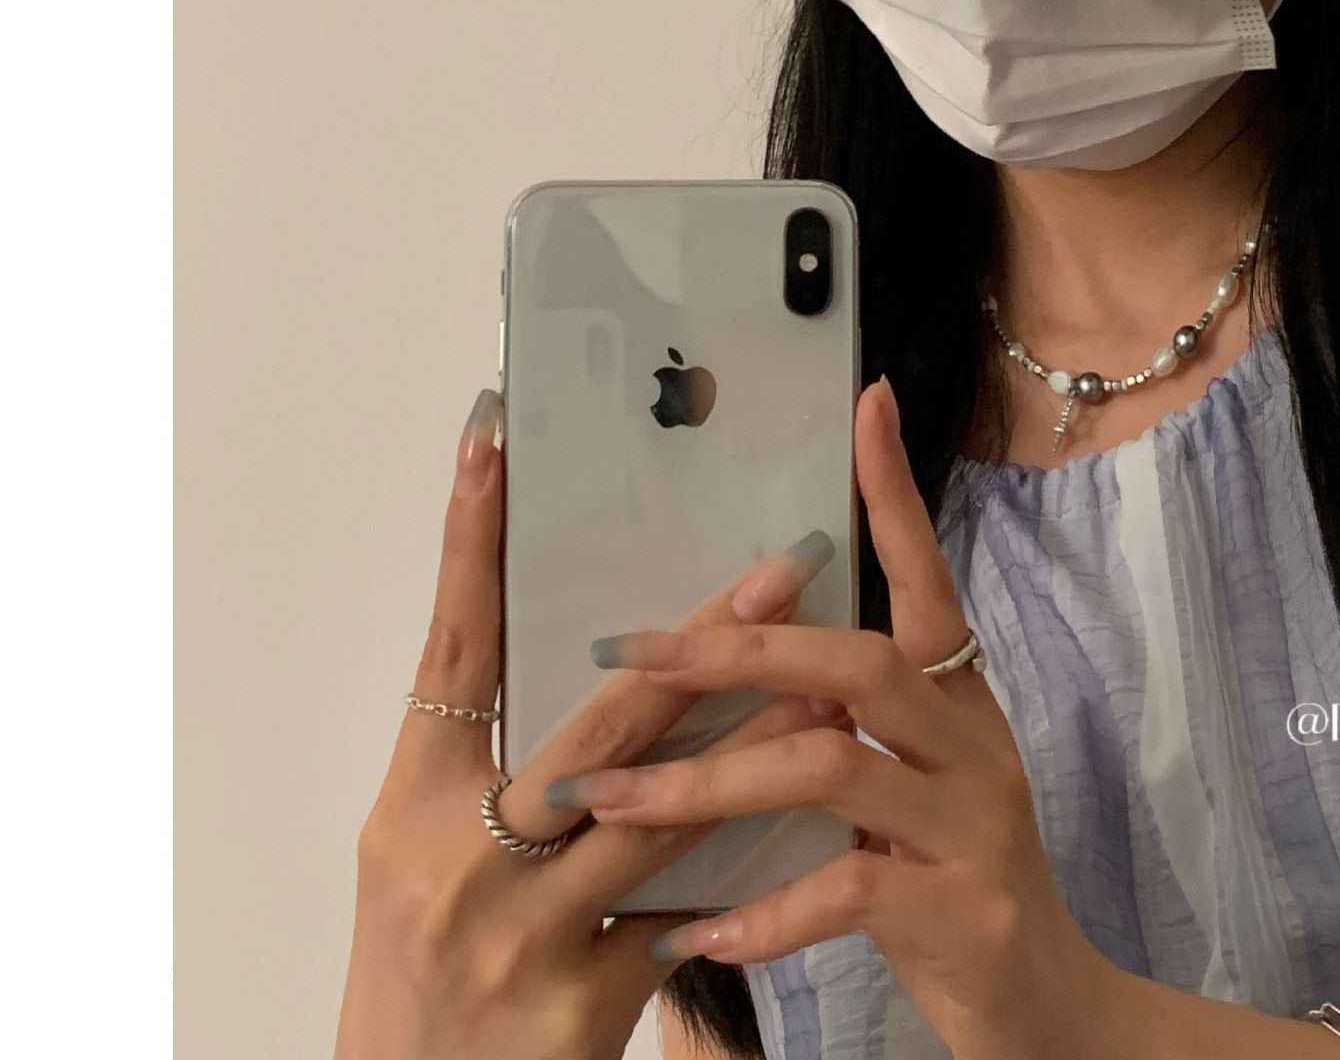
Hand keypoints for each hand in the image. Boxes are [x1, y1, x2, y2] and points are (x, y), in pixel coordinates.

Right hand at [333, 388, 842, 1059]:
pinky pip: (688, 907)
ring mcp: (528, 932)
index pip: (452, 649)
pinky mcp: (587, 999)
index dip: (470, 541)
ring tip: (829, 675)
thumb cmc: (413, 977)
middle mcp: (463, 861)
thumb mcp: (420, 858)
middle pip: (600, 722)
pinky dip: (746, 859)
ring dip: (757, 738)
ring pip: (669, 808)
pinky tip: (809, 814)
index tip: (496, 441)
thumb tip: (599, 668)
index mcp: (410, 808)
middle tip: (777, 567)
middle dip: (701, 642)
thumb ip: (490, 768)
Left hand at [562, 379, 1121, 1059]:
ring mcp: (969, 822)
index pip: (924, 575)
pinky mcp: (956, 909)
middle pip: (854, 660)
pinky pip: (845, 887)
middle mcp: (969, 740)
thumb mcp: (908, 784)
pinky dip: (763, 911)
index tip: (867, 404)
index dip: (894, 492)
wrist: (1047, 1002)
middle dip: (733, 649)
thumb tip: (741, 664)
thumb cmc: (951, 879)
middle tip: (630, 651)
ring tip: (613, 803)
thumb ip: (845, 725)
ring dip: (707, 782)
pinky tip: (696, 932)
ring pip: (828, 765)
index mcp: (954, 699)